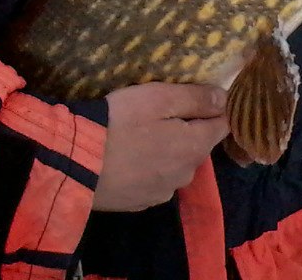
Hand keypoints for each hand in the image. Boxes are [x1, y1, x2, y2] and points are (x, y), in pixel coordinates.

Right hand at [92, 83, 228, 211]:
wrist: (76, 163)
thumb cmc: (119, 122)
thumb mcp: (157, 98)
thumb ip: (194, 98)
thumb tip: (225, 99)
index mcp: (194, 147)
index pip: (222, 125)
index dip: (215, 109)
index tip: (198, 97)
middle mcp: (186, 174)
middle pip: (197, 146)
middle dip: (187, 130)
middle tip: (160, 113)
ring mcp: (163, 193)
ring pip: (175, 166)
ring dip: (167, 151)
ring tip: (141, 136)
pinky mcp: (140, 203)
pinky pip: (154, 180)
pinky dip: (148, 169)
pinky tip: (129, 159)